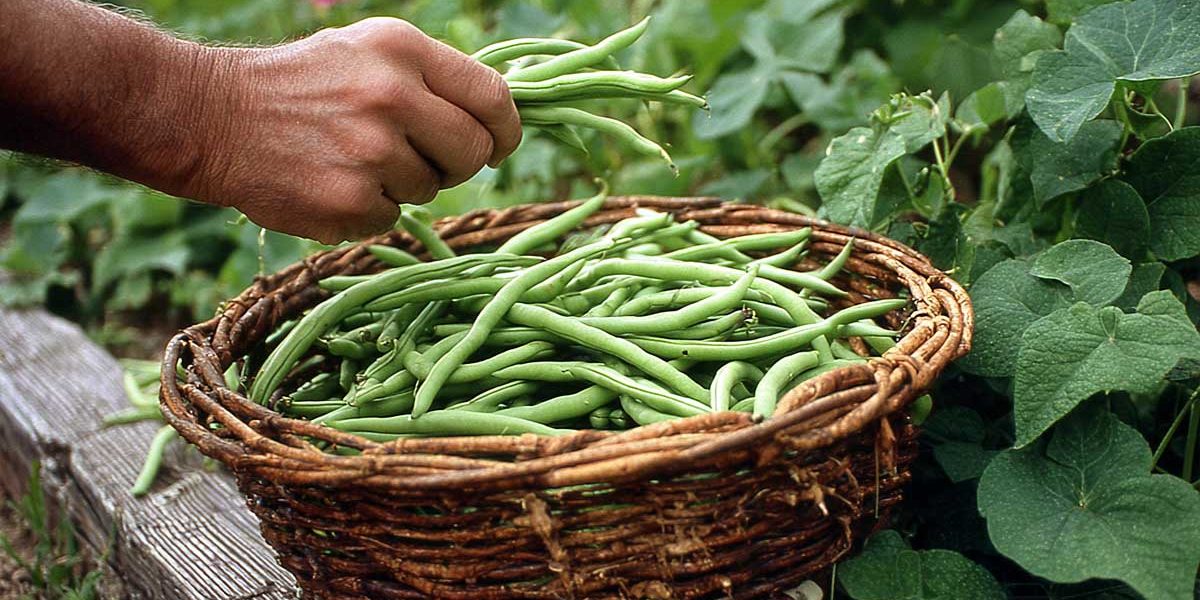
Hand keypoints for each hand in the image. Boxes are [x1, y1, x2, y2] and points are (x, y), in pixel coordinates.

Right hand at [182, 18, 521, 243]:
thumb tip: (498, 116)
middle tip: (425, 158)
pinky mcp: (348, 201)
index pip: (492, 96)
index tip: (500, 144)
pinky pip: (391, 217)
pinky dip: (370, 208)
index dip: (506, 129)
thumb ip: (433, 78)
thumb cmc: (305, 84)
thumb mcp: (369, 51)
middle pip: (473, 150)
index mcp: (402, 50)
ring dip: (405, 184)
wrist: (216, 117)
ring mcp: (370, 152)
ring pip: (431, 188)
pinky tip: (333, 182)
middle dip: (459, 162)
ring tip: (355, 159)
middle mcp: (391, 96)